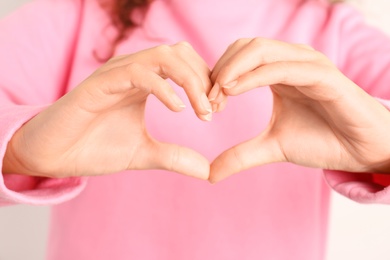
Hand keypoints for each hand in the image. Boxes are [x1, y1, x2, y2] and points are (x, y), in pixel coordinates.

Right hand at [3, 42, 212, 178]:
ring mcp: (116, 74)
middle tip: (214, 110)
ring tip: (203, 110)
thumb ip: (174, 157)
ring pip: (163, 56)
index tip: (217, 110)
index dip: (206, 83)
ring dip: (190, 80)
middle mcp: (133, 71)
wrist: (53, 155)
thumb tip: (208, 170)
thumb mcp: (143, 154)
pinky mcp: (99, 84)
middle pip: (181, 53)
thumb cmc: (94, 147)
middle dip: (204, 79)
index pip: (186, 65)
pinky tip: (177, 110)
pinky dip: (162, 87)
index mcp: (145, 81)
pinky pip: (137, 73)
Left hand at [209, 38, 389, 182]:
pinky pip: (282, 68)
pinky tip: (233, 90)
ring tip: (217, 94)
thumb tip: (209, 174)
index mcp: (279, 71)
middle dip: (221, 70)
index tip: (206, 104)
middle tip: (209, 100)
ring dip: (232, 70)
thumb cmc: (322, 141)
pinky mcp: (323, 75)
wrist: (362, 152)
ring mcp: (308, 64)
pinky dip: (253, 76)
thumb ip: (240, 155)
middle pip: (245, 46)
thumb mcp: (272, 147)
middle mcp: (292, 61)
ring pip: (260, 50)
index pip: (239, 57)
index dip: (217, 76)